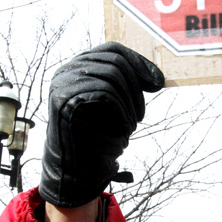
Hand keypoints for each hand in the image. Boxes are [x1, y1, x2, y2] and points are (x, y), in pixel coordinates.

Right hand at [40, 42, 164, 206]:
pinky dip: (121, 112)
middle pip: (114, 62)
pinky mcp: (64, 100)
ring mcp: (62, 84)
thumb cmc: (97, 139)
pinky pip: (105, 93)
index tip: (159, 82)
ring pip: (111, 76)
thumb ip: (125, 87)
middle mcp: (66, 71)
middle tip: (141, 116)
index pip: (112, 50)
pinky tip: (123, 130)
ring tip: (131, 126)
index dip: (139, 62)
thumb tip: (155, 77)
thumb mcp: (114, 108)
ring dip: (129, 103)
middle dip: (136, 88)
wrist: (74, 171)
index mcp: (78, 67)